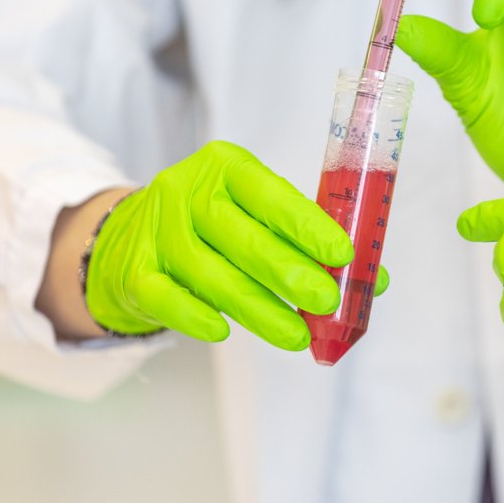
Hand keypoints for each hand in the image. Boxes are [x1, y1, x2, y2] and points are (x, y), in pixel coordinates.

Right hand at [86, 141, 386, 350]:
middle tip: (326, 302)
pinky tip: (225, 331)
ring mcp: (157, 232)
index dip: (308, 226)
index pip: (272, 194)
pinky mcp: (134, 271)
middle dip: (290, 273)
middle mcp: (187, 192)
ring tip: (297, 335)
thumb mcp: (257, 213)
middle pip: (243, 238)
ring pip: (212, 275)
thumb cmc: (214, 224)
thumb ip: (309, 240)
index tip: (344, 255)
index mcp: (226, 167)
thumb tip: (373, 279)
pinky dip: (197, 316)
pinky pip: (167, 298)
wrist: (130, 236)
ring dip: (259, 310)